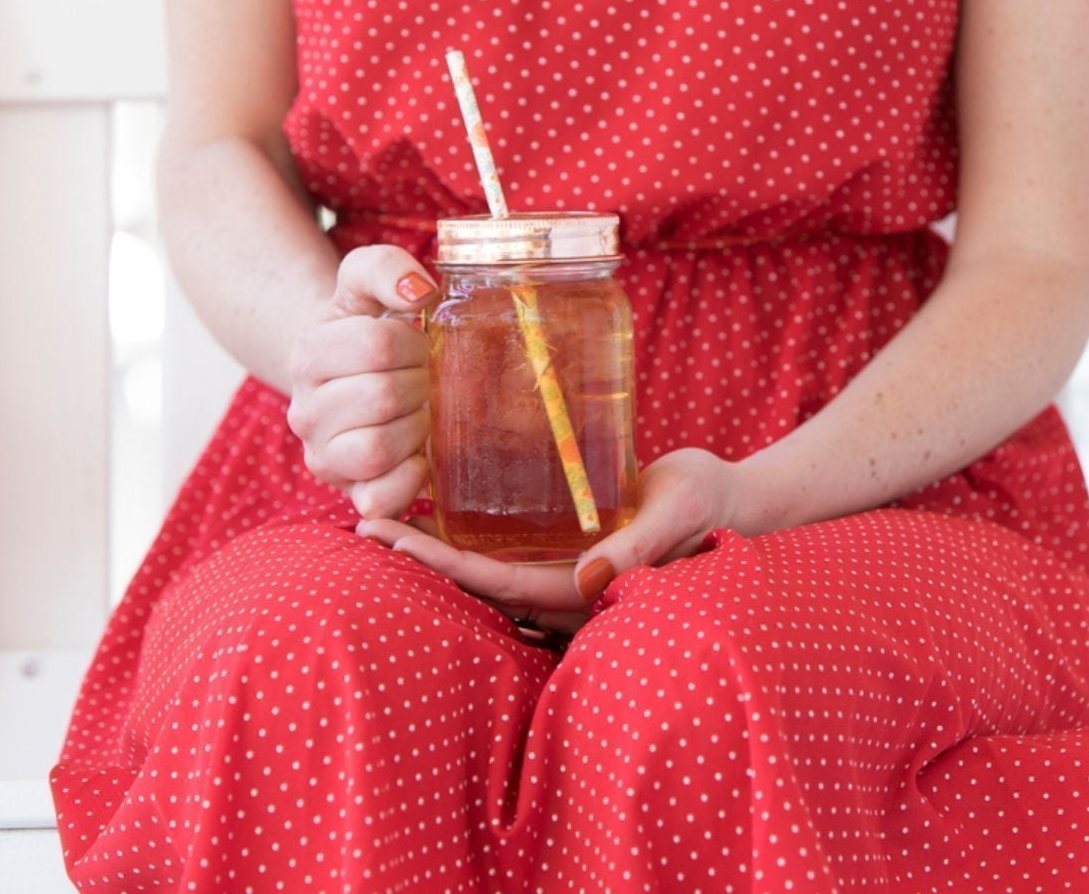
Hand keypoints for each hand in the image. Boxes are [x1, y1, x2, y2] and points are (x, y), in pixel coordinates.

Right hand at [285, 245, 437, 517]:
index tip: (417, 343)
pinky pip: (379, 500)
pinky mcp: (347, 494)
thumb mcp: (365, 285)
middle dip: (421, 384)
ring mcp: (323, 458)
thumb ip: (386, 268)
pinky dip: (409, 479)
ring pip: (378, 449)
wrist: (349, 377)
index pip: (378, 345)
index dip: (414, 342)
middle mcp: (305, 411)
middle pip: (383, 396)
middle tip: (426, 380)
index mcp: (309, 354)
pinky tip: (418, 455)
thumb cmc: (368, 329)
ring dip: (416, 428)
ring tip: (420, 413)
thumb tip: (420, 291)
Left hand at [355, 447, 747, 636]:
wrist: (729, 498)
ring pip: (482, 566)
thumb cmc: (708, 504)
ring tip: (380, 513)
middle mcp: (563, 586)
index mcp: (583, 589)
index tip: (389, 539)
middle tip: (359, 521)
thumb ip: (639, 548)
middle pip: (475, 581)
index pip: (495, 584)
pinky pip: (502, 545)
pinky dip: (462, 531)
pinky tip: (432, 503)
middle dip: (418, 557)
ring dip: (432, 547)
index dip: (438, 565)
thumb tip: (587, 580)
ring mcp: (561, 568)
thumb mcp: (678, 514)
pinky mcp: (564, 543)